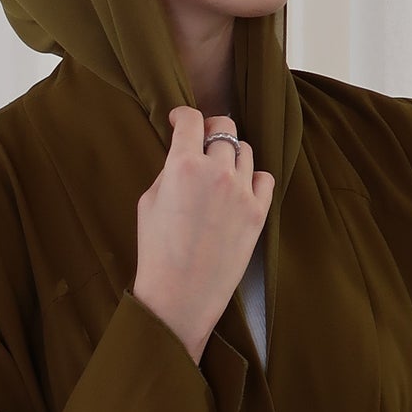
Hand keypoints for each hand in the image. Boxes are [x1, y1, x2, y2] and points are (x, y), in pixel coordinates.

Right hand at [134, 104, 274, 362]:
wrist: (180, 295)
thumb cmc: (156, 252)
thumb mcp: (148, 202)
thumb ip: (168, 171)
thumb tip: (183, 156)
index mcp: (182, 165)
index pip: (191, 120)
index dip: (183, 115)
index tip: (179, 120)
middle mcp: (216, 172)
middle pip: (224, 128)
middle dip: (211, 130)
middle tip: (203, 140)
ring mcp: (242, 192)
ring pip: (245, 151)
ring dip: (231, 154)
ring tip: (220, 169)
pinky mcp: (259, 212)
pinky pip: (263, 178)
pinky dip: (252, 178)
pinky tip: (239, 188)